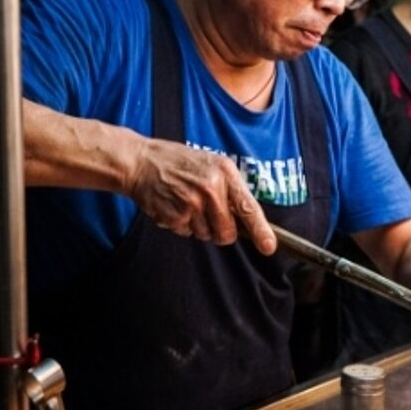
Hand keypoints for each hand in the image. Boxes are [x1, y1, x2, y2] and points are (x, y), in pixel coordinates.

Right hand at [128, 138, 275, 252]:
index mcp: (224, 173)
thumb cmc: (179, 162)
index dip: (261, 231)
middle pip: (227, 232)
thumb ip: (231, 188)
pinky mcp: (174, 217)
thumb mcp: (212, 164)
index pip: (248, 207)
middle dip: (222, 231)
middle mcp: (210, 189)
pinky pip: (187, 233)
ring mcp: (191, 204)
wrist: (141, 162)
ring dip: (199, 225)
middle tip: (209, 213)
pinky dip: (182, 224)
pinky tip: (175, 205)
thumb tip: (248, 218)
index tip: (269, 247)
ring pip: (206, 235)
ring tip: (187, 201)